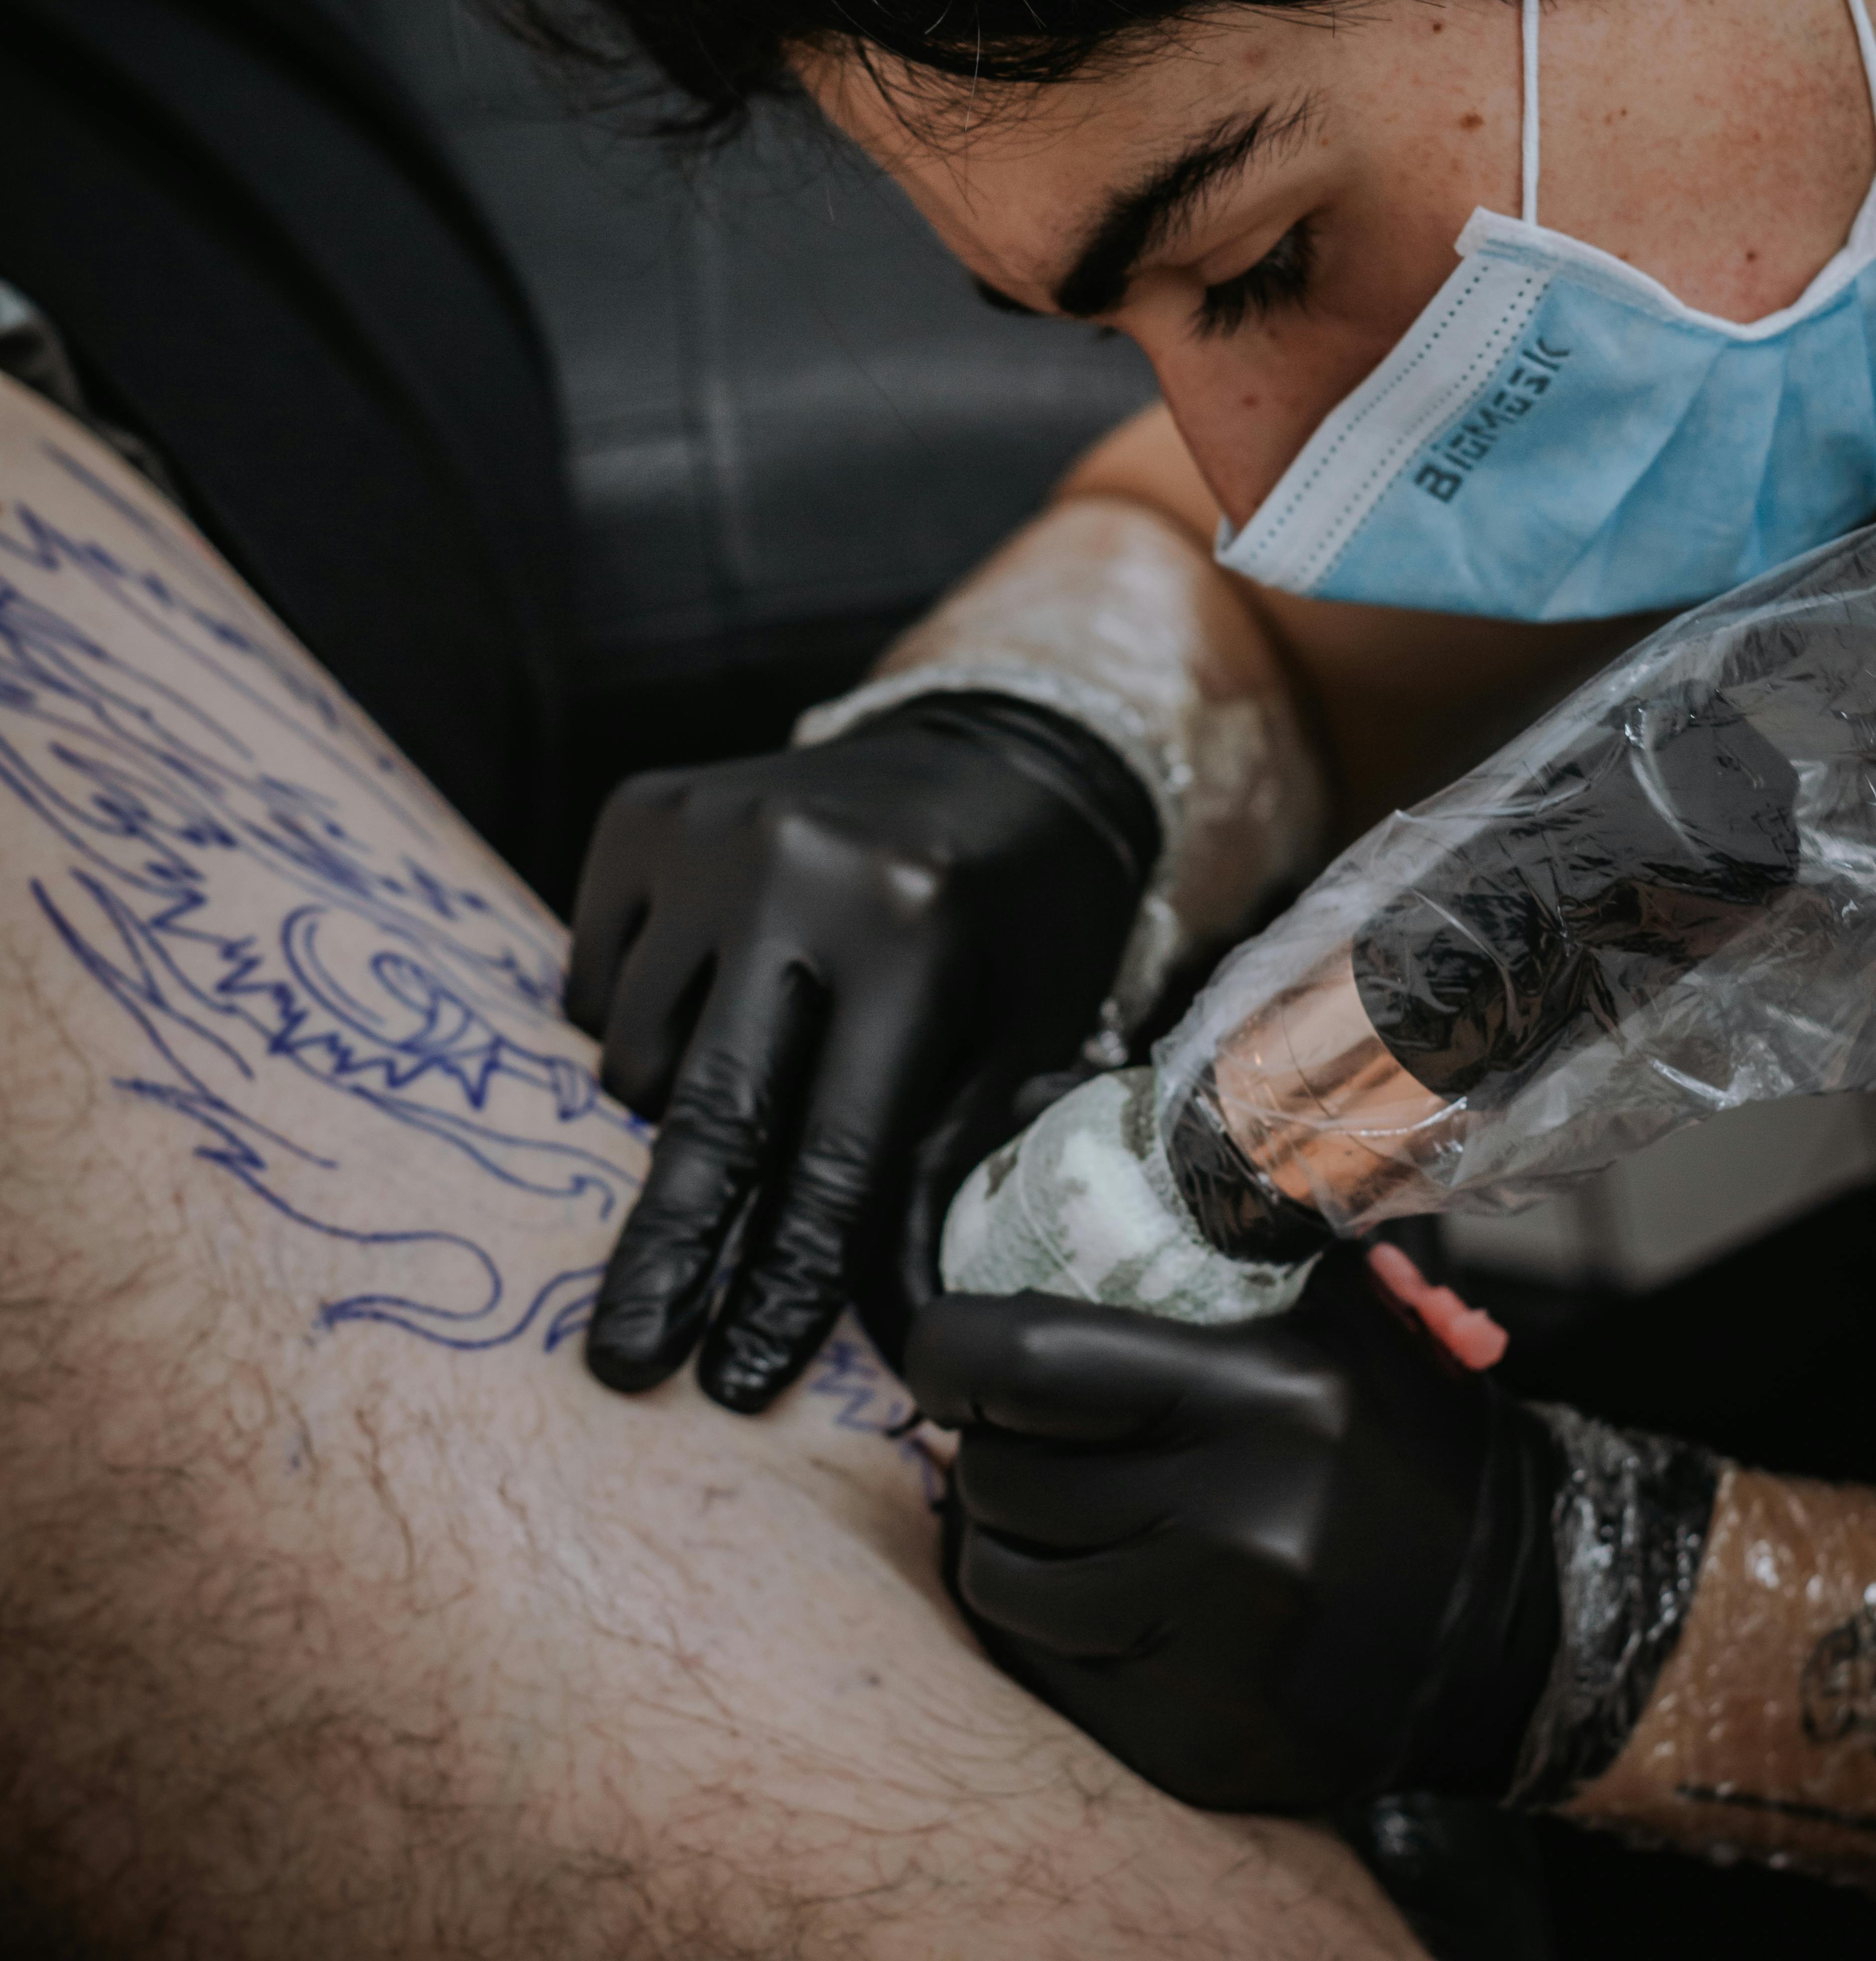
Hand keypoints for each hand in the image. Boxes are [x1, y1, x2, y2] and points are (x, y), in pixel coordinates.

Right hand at [568, 692, 1156, 1412]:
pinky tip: (712, 1001)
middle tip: (622, 1365)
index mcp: (913, 927)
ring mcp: (707, 826)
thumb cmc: (1024, 917)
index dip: (785, 1279)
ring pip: (637, 1054)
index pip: (836, 1149)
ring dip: (673, 1118)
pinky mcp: (643, 806)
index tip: (738, 1381)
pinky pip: (594, 979)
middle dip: (666, 1257)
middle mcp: (796, 866)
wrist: (996, 749)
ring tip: (746, 1094)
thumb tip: (891, 1343)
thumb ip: (943, 1174)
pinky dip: (636, 1025)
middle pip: (709, 1111)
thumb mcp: (1026, 1037)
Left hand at [909, 1263, 1559, 1811]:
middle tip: (1009, 1432)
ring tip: (1047, 1511)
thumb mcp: (1351, 1322)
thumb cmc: (1414, 1458)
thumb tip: (1103, 1199)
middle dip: (980, 1446)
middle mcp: (1232, 1529)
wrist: (1525, 1632)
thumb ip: (1245, 1254)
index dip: (951, 1351)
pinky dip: (1045, 1624)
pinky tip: (1093, 1590)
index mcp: (1262, 1402)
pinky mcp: (1194, 1742)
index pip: (1024, 1363)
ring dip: (1001, 1536)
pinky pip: (1044, 1668)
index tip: (945, 1353)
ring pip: (1000, 1579)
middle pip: (998, 1475)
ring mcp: (1209, 1651)